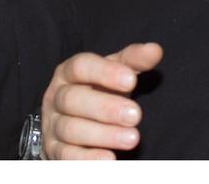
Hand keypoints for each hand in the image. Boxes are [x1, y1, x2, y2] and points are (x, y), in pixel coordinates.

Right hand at [41, 42, 162, 159]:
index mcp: (69, 71)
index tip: (131, 81)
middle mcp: (57, 96)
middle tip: (135, 115)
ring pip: (71, 129)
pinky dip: (87, 159)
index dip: (105, 73)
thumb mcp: (115, 71)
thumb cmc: (98, 89)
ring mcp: (53, 124)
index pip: (81, 66)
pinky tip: (109, 159)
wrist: (73, 118)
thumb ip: (133, 60)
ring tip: (132, 138)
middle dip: (105, 108)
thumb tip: (155, 50)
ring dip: (102, 135)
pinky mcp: (54, 150)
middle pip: (73, 99)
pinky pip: (66, 156)